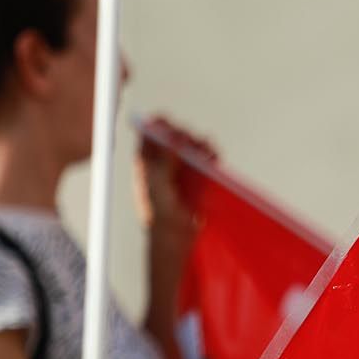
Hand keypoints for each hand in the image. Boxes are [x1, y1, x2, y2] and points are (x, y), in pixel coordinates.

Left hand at [134, 114, 216, 243]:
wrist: (175, 235)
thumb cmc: (158, 212)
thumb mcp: (157, 185)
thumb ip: (164, 161)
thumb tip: (173, 139)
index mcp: (146, 160)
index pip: (150, 133)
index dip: (158, 125)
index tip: (166, 123)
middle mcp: (165, 160)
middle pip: (174, 135)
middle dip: (183, 134)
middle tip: (187, 141)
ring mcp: (183, 167)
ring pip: (193, 144)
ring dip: (199, 143)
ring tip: (203, 150)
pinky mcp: (200, 175)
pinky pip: (208, 157)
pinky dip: (211, 154)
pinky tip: (212, 156)